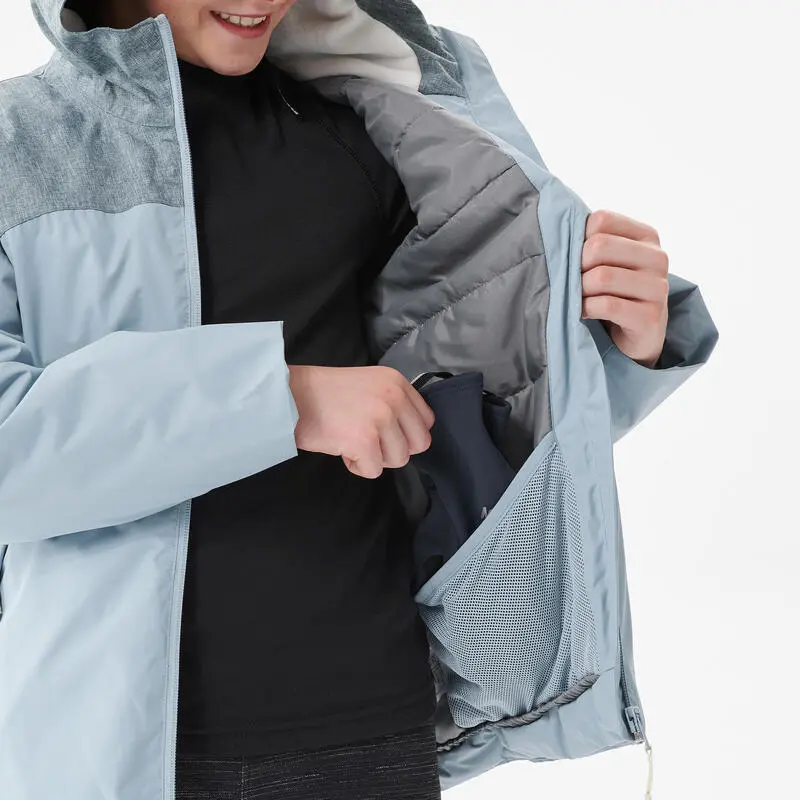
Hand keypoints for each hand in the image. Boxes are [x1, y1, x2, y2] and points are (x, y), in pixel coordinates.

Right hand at [287, 364, 434, 478]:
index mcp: (397, 382)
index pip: (426, 421)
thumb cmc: (325, 394)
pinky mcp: (364, 441)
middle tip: (368, 440)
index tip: (384, 433)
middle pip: (418, 444)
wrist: (291, 396)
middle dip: (394, 449)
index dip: (406, 434)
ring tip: (351, 441)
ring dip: (375, 458)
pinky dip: (356, 466)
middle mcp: (394, 398)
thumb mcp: (369, 384)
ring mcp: (380, 419)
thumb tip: (410, 437)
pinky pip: (374, 470)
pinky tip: (341, 448)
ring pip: (398, 460)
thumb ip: (393, 404)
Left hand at [581, 209, 668, 367]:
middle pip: (598, 246)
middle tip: (571, 282)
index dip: (578, 238)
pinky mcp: (650, 316)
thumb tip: (557, 230)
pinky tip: (583, 313)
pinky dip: (586, 309)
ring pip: (601, 277)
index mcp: (647, 236)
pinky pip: (606, 305)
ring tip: (576, 298)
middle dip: (576, 266)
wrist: (639, 335)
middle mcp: (657, 258)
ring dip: (578, 290)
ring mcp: (657, 287)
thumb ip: (592, 242)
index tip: (575, 258)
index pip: (601, 220)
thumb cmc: (616, 292)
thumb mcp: (609, 261)